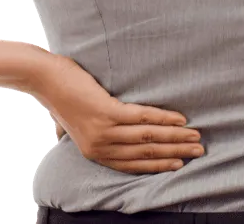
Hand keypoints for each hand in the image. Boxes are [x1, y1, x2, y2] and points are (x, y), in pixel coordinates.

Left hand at [33, 53, 204, 173]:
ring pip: (148, 136)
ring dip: (175, 136)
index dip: (160, 165)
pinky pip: (142, 117)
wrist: (46, 78)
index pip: (134, 164)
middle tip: (197, 150)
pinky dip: (164, 117)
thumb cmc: (63, 95)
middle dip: (175, 152)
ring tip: (194, 135)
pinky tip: (178, 119)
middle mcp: (100, 147)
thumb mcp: (74, 126)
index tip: (180, 164)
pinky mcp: (106, 112)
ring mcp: (103, 130)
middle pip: (146, 152)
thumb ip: (91, 136)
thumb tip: (102, 138)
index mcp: (95, 153)